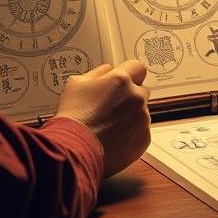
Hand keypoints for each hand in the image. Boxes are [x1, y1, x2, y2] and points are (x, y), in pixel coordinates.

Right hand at [55, 60, 150, 177]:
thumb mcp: (77, 84)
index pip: (137, 67)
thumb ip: (97, 73)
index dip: (129, 73)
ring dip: (130, 115)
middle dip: (129, 96)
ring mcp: (142, 119)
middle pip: (141, 90)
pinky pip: (142, 130)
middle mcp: (136, 98)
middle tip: (111, 107)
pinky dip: (131, 133)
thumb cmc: (73, 117)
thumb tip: (107, 70)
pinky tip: (113, 137)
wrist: (75, 150)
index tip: (123, 81)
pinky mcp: (143, 139)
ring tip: (108, 125)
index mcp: (121, 80)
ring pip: (141, 112)